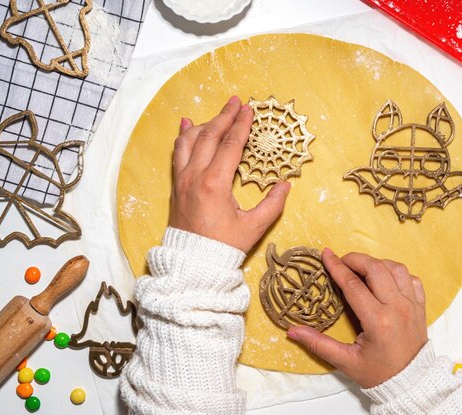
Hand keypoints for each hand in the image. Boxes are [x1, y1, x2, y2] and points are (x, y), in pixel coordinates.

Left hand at [169, 96, 290, 252]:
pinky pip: (177, 154)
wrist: (192, 264)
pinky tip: (186, 126)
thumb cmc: (223, 247)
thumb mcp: (254, 228)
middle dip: (224, 116)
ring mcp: (181, 180)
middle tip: (236, 102)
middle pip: (209, 136)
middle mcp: (195, 176)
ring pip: (189, 141)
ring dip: (205, 124)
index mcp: (215, 184)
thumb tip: (285, 185)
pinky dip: (183, 137)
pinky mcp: (175, 186)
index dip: (240, 125)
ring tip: (218, 114)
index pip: (230, 145)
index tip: (248, 109)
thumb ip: (273, 205)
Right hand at [286, 250, 427, 388]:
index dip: (337, 267)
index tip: (326, 254)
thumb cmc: (378, 374)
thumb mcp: (346, 361)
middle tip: (341, 262)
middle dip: (355, 259)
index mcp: (377, 320)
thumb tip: (292, 331)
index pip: (353, 284)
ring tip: (362, 269)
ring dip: (377, 263)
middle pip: (376, 268)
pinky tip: (385, 280)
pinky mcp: (421, 307)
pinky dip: (397, 273)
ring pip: (396, 268)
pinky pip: (412, 279)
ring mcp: (412, 305)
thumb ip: (319, 344)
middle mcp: (397, 308)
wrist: (412, 385)